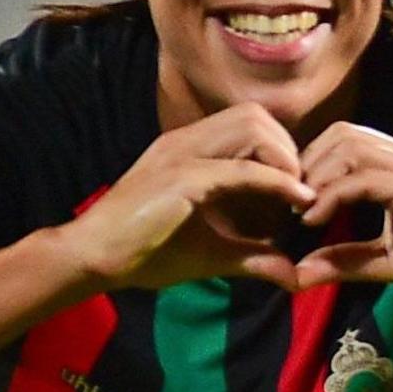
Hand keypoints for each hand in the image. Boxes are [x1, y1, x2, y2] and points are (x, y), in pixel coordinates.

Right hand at [60, 104, 313, 291]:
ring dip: (284, 157)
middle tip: (300, 188)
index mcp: (189, 148)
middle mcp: (185, 141)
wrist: (92, 258)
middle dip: (289, 148)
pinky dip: (277, 182)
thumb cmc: (145, 252)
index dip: (283, 150)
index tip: (299, 187)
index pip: (250, 123)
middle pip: (255, 115)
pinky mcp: (181, 177)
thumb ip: (254, 257)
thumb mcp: (212, 253)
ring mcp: (181, 154)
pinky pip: (242, 169)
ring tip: (295, 194)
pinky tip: (296, 202)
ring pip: (252, 126)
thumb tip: (293, 276)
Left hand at [288, 122, 392, 302]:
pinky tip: (317, 220)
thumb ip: (347, 261)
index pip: (346, 142)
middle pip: (342, 134)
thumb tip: (300, 272)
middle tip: (293, 205)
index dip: (313, 166)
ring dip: (316, 176)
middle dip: (308, 165)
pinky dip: (332, 195)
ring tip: (302, 212)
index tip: (296, 205)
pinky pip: (364, 178)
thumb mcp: (389, 261)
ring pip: (349, 146)